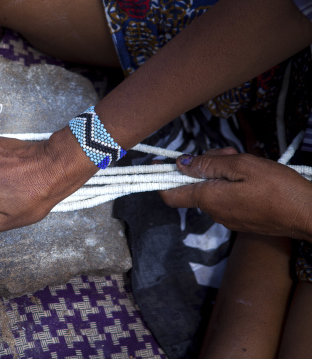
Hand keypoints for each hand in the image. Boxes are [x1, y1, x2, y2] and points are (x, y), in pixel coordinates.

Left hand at [159, 148, 311, 239]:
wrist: (309, 215)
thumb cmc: (279, 189)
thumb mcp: (243, 166)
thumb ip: (208, 165)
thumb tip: (180, 164)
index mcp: (209, 199)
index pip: (170, 194)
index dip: (161, 179)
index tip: (160, 164)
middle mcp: (213, 212)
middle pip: (194, 185)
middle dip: (204, 165)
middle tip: (227, 153)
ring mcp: (227, 218)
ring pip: (211, 189)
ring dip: (220, 172)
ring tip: (245, 163)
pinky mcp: (240, 220)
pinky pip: (225, 198)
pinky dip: (230, 184)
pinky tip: (251, 177)